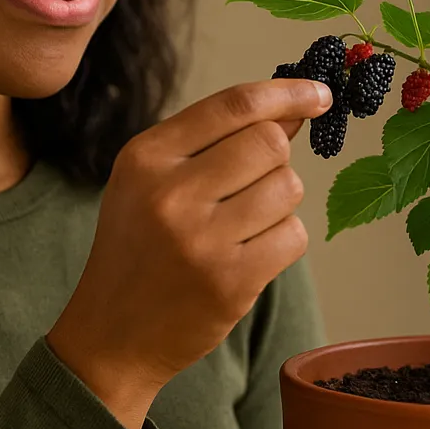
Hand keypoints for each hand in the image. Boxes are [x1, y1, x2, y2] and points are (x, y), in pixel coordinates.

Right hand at [47, 78, 332, 428]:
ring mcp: (201, 241)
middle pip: (270, 143)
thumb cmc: (139, 248)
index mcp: (146, 157)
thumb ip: (215, 141)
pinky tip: (249, 255)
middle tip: (249, 187)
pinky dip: (282, 242)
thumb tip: (292, 111)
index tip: (318, 95)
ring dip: (279, 204)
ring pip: (288, 188)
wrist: (111, 335)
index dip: (287, 93)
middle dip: (274, 161)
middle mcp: (170, 194)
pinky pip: (293, 237)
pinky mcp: (230, 283)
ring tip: (241, 226)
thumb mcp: (153, 181)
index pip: (235, 106)